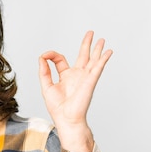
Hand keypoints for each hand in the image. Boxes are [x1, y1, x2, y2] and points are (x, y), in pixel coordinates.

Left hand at [38, 31, 111, 151]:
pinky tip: (108, 52)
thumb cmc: (57, 107)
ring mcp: (85, 78)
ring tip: (102, 39)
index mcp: (65, 76)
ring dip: (98, 49)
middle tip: (90, 33)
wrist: (66, 118)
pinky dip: (103, 59)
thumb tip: (41, 58)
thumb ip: (44, 71)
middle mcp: (76, 76)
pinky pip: (98, 67)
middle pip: (83, 55)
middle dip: (86, 44)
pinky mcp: (90, 81)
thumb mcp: (46, 86)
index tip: (45, 56)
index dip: (52, 55)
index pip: (60, 60)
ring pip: (93, 60)